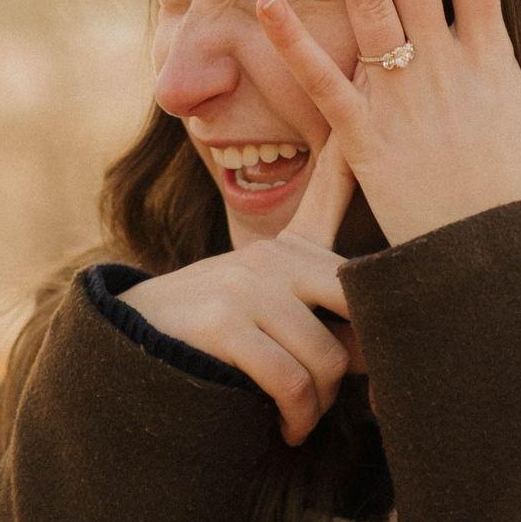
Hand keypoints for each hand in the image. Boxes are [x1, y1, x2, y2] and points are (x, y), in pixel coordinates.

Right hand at [117, 129, 363, 443]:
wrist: (134, 358)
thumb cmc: (219, 337)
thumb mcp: (270, 303)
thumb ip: (321, 295)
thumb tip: (385, 332)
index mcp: (290, 248)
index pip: (333, 192)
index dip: (359, 156)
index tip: (372, 92)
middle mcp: (272, 256)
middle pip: (355, 304)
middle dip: (360, 359)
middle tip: (348, 397)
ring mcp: (246, 285)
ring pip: (325, 357)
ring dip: (320, 404)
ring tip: (303, 418)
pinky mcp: (223, 322)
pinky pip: (288, 380)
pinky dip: (296, 416)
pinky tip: (288, 430)